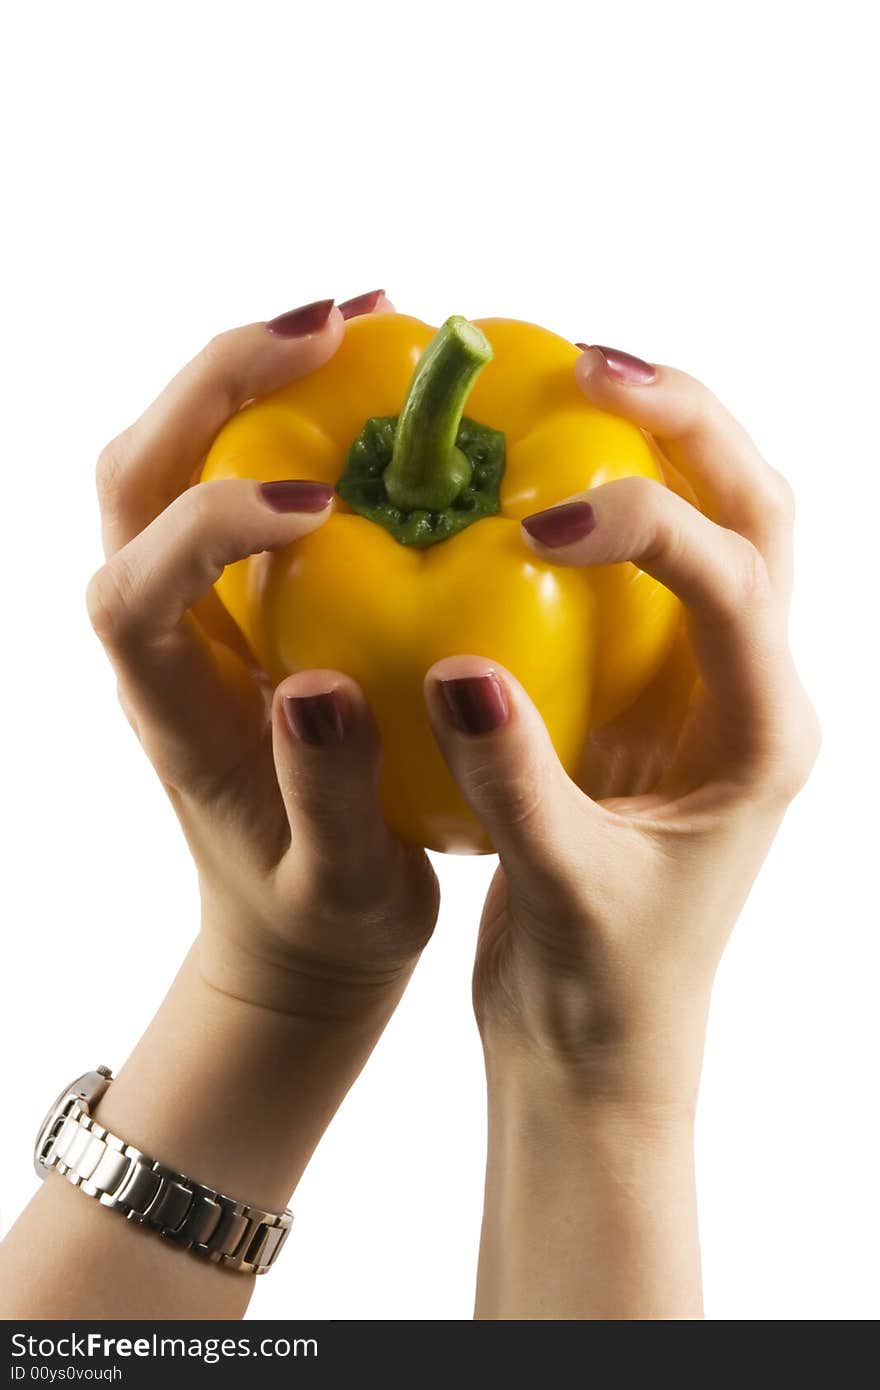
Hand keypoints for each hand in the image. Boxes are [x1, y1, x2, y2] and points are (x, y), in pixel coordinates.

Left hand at [87, 291, 438, 1018]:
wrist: (296, 926)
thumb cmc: (318, 916)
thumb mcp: (339, 887)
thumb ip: (328, 800)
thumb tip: (321, 683)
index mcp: (166, 708)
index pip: (135, 589)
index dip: (211, 525)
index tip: (326, 505)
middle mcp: (161, 637)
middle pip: (136, 475)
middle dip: (218, 383)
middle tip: (340, 323)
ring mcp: (194, 604)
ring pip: (175, 453)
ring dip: (249, 374)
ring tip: (363, 322)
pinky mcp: (241, 592)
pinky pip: (243, 469)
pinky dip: (297, 409)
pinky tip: (381, 388)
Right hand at [425, 344, 818, 1107]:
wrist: (598, 1038)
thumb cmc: (598, 987)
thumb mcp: (564, 892)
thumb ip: (515, 784)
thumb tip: (453, 671)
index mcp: (762, 737)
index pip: (735, 586)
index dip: (646, 529)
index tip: (538, 523)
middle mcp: (751, 693)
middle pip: (760, 511)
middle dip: (687, 425)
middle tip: (587, 361)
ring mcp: (703, 687)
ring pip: (718, 522)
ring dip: (657, 444)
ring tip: (567, 381)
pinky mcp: (647, 693)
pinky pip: (642, 569)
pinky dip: (600, 509)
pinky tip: (518, 484)